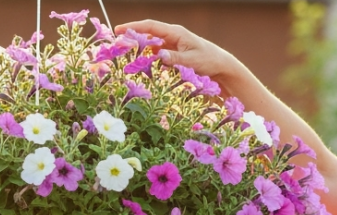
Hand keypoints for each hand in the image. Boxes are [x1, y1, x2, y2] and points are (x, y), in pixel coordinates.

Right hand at [113, 19, 241, 83]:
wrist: (221, 65)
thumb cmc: (209, 60)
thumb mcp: (192, 61)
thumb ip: (174, 59)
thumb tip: (158, 56)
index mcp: (175, 32)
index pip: (150, 26)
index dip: (133, 27)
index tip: (118, 30)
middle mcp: (171, 36)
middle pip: (147, 34)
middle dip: (131, 37)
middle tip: (116, 45)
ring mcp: (171, 44)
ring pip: (150, 45)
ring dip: (138, 50)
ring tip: (124, 57)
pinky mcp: (172, 53)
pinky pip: (156, 54)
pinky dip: (148, 58)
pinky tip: (141, 66)